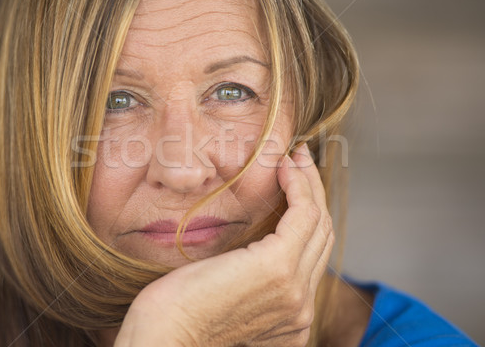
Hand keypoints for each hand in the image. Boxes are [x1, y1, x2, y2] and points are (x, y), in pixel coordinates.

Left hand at [113, 144, 334, 346]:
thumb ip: (246, 278)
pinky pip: (303, 214)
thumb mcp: (223, 295)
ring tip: (294, 157)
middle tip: (300, 162)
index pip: (310, 257)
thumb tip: (244, 252)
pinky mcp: (278, 267)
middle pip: (322, 236)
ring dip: (309, 182)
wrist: (162, 339)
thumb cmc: (177, 318)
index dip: (306, 216)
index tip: (293, 184)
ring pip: (318, 222)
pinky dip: (299, 184)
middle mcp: (301, 308)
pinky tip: (284, 165)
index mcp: (291, 317)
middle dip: (314, 192)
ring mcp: (294, 290)